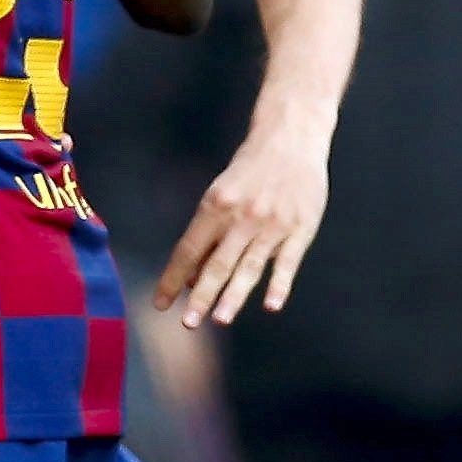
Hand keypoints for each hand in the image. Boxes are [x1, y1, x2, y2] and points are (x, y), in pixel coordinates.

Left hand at [154, 119, 329, 325]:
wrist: (291, 137)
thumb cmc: (251, 169)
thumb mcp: (222, 192)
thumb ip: (210, 233)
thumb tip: (194, 276)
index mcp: (217, 205)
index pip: (189, 250)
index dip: (173, 278)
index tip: (161, 304)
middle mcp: (242, 216)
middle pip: (217, 263)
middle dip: (200, 296)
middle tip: (188, 323)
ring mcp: (273, 224)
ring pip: (249, 267)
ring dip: (234, 296)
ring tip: (220, 319)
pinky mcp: (301, 228)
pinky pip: (288, 262)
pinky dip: (279, 285)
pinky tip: (271, 305)